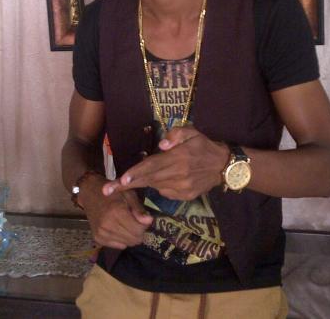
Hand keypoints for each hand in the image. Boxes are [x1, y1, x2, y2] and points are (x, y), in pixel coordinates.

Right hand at [79, 175, 152, 249]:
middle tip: (137, 222)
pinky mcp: (98, 239)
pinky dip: (123, 239)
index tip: (144, 218)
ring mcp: (101, 233)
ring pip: (127, 244)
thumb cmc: (113, 192)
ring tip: (128, 224)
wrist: (90, 194)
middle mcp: (107, 225)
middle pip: (134, 239)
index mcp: (117, 212)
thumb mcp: (129, 194)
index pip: (139, 230)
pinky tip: (120, 228)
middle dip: (139, 232)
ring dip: (131, 236)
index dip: (145, 225)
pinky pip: (119, 246)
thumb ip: (139, 209)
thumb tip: (150, 221)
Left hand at [102, 126, 229, 200]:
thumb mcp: (192, 132)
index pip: (152, 166)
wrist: (223, 166)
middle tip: (106, 190)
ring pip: (155, 186)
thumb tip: (162, 145)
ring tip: (132, 179)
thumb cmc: (204, 145)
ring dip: (143, 182)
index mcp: (178, 158)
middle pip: (147, 180)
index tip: (121, 180)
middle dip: (126, 186)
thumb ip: (176, 135)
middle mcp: (178, 175)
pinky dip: (160, 185)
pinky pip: (165, 192)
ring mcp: (181, 188)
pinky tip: (165, 177)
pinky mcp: (184, 196)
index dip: (136, 173)